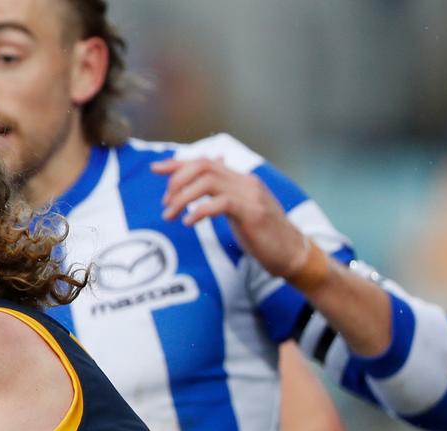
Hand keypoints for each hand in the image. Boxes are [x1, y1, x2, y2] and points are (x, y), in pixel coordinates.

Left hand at [153, 157, 311, 278]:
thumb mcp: (240, 208)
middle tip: (165, 203)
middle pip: (203, 166)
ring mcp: (250, 195)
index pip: (204, 161)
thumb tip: (206, 180)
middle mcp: (245, 181)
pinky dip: (199, 211)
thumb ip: (222, 193)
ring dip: (182, 198)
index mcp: (240, 179)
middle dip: (177, 181)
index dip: (177, 163)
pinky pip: (219, 203)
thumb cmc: (263, 234)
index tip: (155, 169)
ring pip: (207, 182)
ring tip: (171, 216)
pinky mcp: (252, 213)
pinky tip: (189, 222)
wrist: (292, 253)